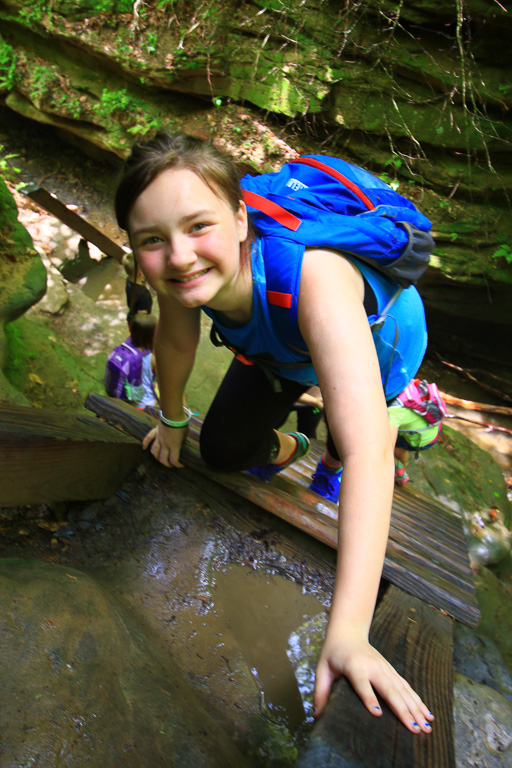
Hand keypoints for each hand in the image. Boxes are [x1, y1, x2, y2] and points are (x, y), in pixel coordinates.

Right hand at [142, 422, 186, 467]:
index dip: (178, 465)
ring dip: (157, 457)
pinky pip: (148, 439)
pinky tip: (144, 448)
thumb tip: (181, 445)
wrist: (173, 414)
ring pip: (154, 452)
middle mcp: (165, 444)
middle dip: (167, 464)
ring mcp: (158, 438)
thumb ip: (182, 441)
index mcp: (174, 446)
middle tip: (171, 465)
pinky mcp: (155, 432)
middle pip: (163, 459)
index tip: (181, 465)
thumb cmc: (181, 424)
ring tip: (160, 459)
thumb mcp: (185, 435)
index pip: (174, 460)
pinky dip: (145, 444)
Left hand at [314, 632, 433, 734]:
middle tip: (414, 728)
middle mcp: (373, 665)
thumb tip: (316, 716)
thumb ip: (320, 692)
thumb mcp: (322, 670)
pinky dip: (418, 700)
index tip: (377, 713)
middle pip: (389, 689)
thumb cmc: (333, 654)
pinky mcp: (391, 670)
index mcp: (354, 665)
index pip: (361, 683)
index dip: (368, 697)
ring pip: (402, 689)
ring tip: (426, 726)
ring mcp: (384, 667)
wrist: (348, 632)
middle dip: (402, 709)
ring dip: (415, 708)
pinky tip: (427, 713)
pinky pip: (406, 687)